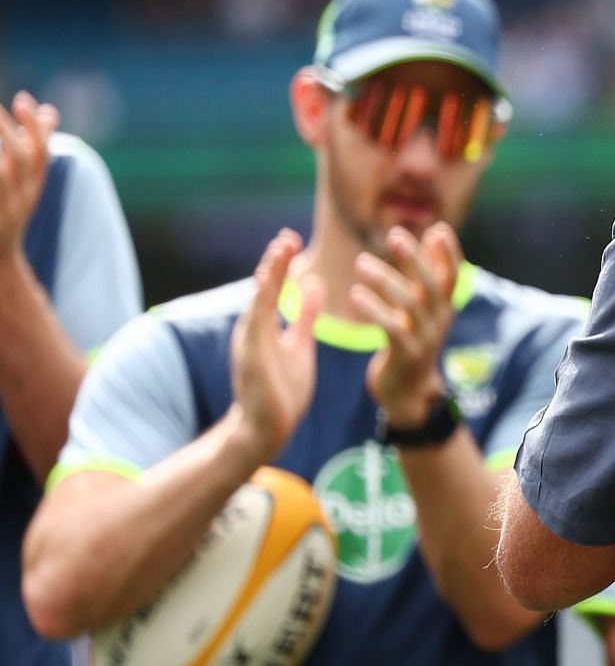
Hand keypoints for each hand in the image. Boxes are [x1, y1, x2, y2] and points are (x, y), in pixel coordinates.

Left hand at [0, 92, 58, 256]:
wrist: (0, 261)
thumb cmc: (8, 212)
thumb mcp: (28, 182)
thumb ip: (37, 144)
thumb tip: (49, 109)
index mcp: (33, 187)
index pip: (40, 154)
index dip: (34, 127)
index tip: (22, 99)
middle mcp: (21, 198)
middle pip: (20, 160)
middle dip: (7, 131)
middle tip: (0, 107)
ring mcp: (4, 209)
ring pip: (2, 174)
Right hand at [229, 231, 323, 460]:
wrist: (266, 428)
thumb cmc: (282, 389)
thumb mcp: (299, 344)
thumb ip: (304, 316)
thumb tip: (313, 284)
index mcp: (265, 325)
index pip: (273, 286)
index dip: (280, 262)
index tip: (291, 238)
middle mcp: (253, 328)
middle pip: (263, 288)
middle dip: (274, 262)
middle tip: (286, 237)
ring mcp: (249, 342)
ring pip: (258, 302)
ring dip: (268, 276)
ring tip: (279, 251)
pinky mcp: (250, 358)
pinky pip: (256, 326)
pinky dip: (261, 304)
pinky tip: (266, 285)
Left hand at [355, 223, 459, 425]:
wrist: (407, 390)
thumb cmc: (410, 342)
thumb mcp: (423, 310)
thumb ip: (424, 277)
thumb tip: (433, 236)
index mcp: (444, 307)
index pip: (452, 275)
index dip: (450, 253)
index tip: (438, 229)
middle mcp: (439, 320)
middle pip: (431, 284)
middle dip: (414, 257)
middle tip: (394, 235)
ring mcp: (425, 337)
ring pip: (409, 302)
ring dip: (384, 279)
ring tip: (361, 263)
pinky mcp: (407, 354)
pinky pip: (391, 327)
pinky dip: (374, 309)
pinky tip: (355, 295)